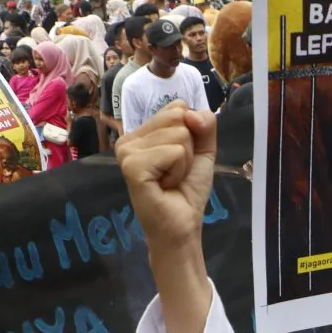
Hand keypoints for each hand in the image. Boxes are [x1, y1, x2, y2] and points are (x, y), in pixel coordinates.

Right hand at [116, 101, 215, 249]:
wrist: (182, 225)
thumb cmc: (187, 190)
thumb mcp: (202, 151)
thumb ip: (204, 125)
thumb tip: (191, 113)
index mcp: (142, 132)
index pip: (177, 107)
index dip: (191, 134)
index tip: (180, 159)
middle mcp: (129, 137)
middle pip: (178, 118)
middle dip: (188, 148)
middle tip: (175, 172)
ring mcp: (127, 150)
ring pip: (179, 134)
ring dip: (183, 163)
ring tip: (170, 180)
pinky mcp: (132, 165)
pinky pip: (173, 152)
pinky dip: (178, 171)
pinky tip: (165, 185)